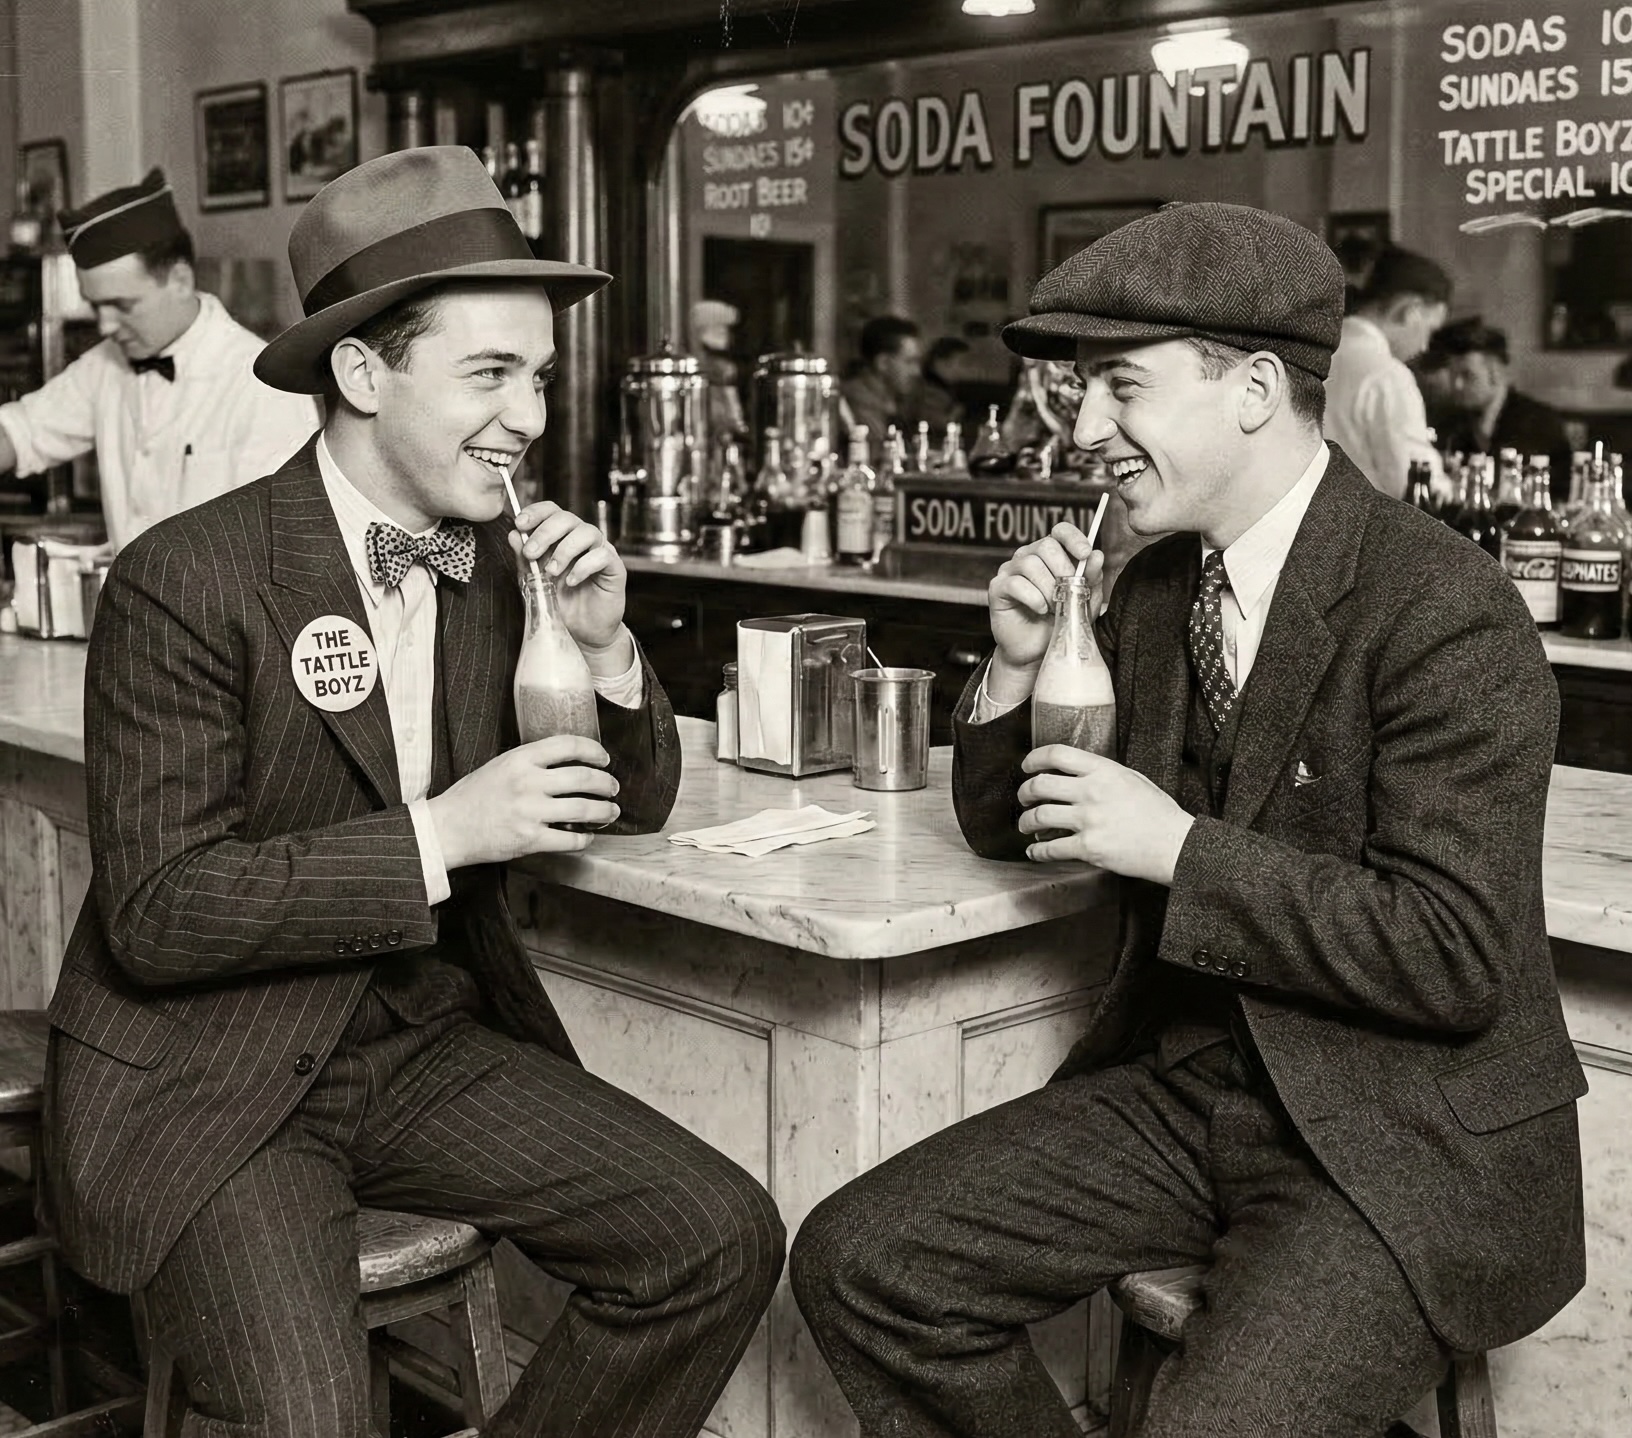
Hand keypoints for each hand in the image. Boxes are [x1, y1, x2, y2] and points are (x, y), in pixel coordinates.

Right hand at [426, 735, 620, 866]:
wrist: (449, 828)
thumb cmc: (471, 797)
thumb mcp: (499, 766)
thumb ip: (530, 762)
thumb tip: (566, 762)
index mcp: (520, 759)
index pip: (568, 745)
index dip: (594, 750)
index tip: (604, 758)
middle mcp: (528, 783)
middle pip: (584, 778)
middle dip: (607, 783)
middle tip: (613, 788)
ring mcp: (530, 812)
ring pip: (584, 809)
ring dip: (605, 811)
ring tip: (611, 812)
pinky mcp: (530, 839)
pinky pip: (570, 839)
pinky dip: (585, 839)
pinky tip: (587, 836)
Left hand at [509, 502, 626, 651]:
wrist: (583, 632)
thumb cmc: (562, 605)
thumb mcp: (535, 583)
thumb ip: (525, 560)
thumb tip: (513, 535)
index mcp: (562, 537)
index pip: (552, 511)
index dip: (536, 513)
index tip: (520, 524)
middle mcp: (582, 539)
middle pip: (567, 518)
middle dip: (545, 533)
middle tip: (531, 554)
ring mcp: (600, 551)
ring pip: (587, 532)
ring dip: (565, 550)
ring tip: (552, 572)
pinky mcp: (615, 568)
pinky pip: (603, 555)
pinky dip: (584, 566)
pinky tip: (572, 581)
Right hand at [986, 525, 1102, 704]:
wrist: (1038, 652)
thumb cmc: (1060, 623)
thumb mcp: (1084, 601)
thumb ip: (1091, 579)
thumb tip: (1097, 555)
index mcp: (1051, 556)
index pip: (1060, 531)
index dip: (1073, 538)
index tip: (1085, 553)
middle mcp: (1028, 557)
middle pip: (1045, 546)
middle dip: (1063, 570)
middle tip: (1069, 593)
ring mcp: (1010, 571)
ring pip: (1030, 564)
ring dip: (1048, 588)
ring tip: (1055, 608)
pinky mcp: (997, 588)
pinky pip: (1016, 583)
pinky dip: (1033, 597)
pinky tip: (1041, 610)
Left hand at [1017, 745, 1193, 884]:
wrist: (1174, 844)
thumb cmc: (1158, 813)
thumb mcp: (1132, 779)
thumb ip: (1103, 774)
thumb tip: (1076, 774)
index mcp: (1104, 770)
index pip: (1057, 754)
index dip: (1034, 758)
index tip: (1027, 766)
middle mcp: (1092, 791)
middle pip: (1040, 785)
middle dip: (1024, 792)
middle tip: (1023, 798)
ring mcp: (1088, 820)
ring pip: (1039, 816)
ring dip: (1026, 822)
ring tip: (1026, 825)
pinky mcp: (1088, 848)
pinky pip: (1051, 849)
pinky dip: (1037, 852)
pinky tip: (1035, 852)